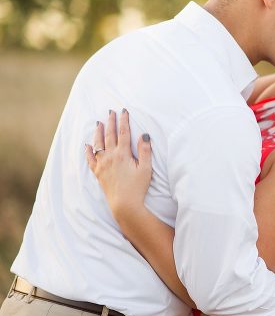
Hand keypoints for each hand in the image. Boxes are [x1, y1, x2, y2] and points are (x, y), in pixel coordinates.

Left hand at [85, 109, 151, 223]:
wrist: (124, 204)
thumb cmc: (137, 187)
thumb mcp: (146, 168)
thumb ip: (145, 150)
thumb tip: (144, 135)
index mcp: (123, 154)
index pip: (123, 133)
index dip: (124, 121)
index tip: (123, 111)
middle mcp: (110, 157)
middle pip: (110, 135)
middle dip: (110, 122)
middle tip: (110, 112)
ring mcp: (102, 165)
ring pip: (98, 144)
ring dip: (99, 133)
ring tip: (98, 123)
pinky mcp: (98, 173)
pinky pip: (90, 159)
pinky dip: (88, 151)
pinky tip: (87, 145)